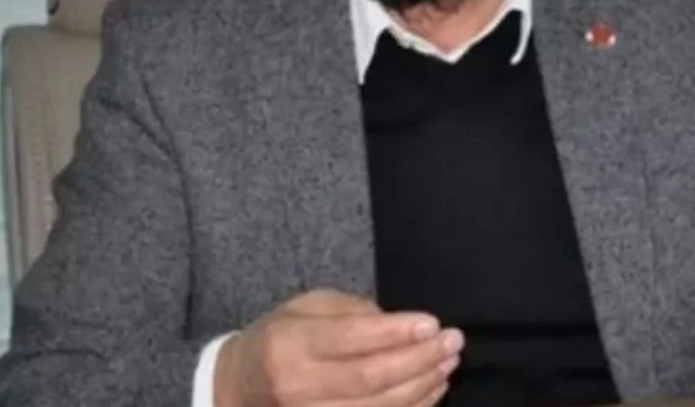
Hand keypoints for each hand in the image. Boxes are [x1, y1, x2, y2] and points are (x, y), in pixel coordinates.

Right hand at [214, 289, 462, 406]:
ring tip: (448, 361)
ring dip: (423, 385)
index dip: (396, 332)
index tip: (432, 323)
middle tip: (453, 341)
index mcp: (291, 345)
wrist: (241, 386)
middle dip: (420, 359)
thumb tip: (402, 326)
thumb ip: (353, 313)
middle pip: (371, 378)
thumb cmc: (281, 338)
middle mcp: (300, 387)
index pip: (350, 339)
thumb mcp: (306, 308)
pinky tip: (433, 388)